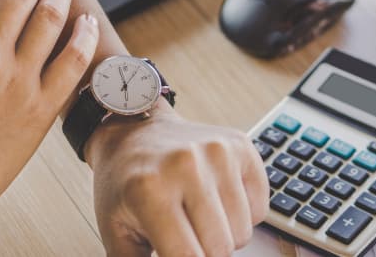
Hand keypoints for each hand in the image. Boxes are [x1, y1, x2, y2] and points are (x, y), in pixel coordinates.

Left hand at [86, 99, 269, 256]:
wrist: (134, 132)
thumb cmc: (124, 185)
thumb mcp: (116, 233)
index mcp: (149, 190)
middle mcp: (186, 165)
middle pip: (220, 248)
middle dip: (203, 254)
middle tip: (182, 237)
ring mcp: (217, 152)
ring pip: (242, 232)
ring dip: (222, 235)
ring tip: (194, 215)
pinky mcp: (240, 146)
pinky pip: (259, 208)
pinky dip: (241, 213)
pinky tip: (214, 197)